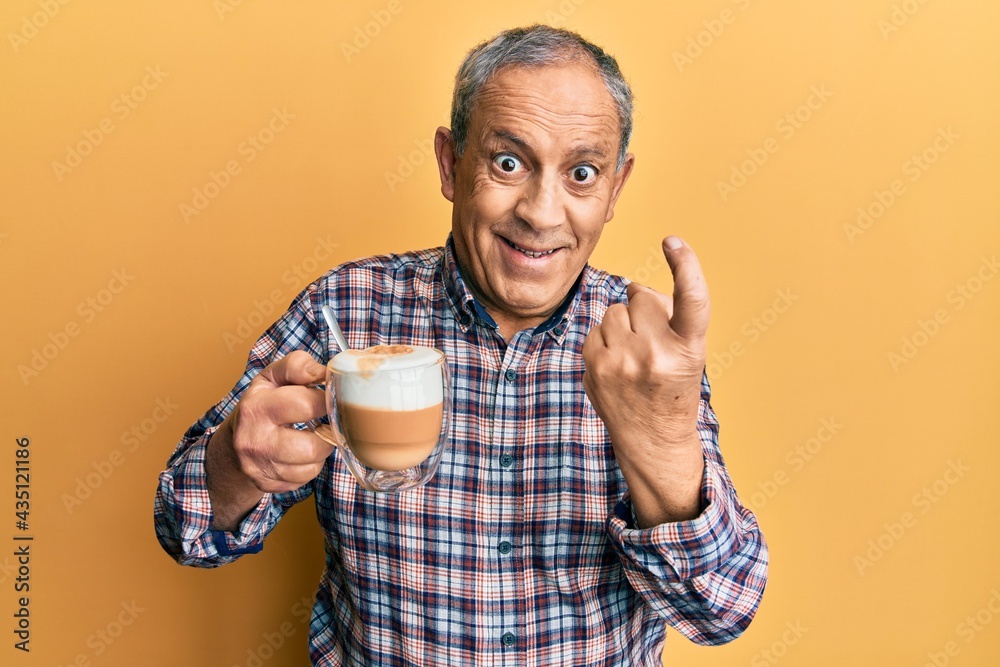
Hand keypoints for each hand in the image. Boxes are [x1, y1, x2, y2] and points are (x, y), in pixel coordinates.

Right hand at [228, 351, 334, 492]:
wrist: (234, 441)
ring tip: (314, 437)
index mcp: (256, 408)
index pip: (305, 405)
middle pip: (312, 446)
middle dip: (327, 434)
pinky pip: (304, 480)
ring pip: (312, 466)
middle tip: (326, 423)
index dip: (326, 400)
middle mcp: (254, 441)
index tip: (330, 399)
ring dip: (321, 451)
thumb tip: (325, 373)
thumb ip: (298, 366)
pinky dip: (310, 467)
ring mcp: (259, 467)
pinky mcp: (267, 485)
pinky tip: (302, 454)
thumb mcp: (273, 377)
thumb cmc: (263, 403)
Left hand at [582, 236, 708, 524]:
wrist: (653, 442)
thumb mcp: (689, 353)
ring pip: (614, 311)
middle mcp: (655, 354)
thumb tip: (632, 288)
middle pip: (641, 297)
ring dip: (623, 323)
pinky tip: (617, 364)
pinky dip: (605, 340)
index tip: (673, 242)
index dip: (685, 265)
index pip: (692, 298)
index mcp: (688, 349)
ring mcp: (621, 362)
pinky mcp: (594, 367)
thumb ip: (668, 316)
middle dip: (645, 309)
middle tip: (654, 341)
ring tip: (635, 355)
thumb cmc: (674, 388)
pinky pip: (595, 329)